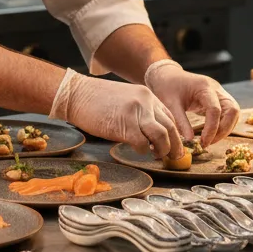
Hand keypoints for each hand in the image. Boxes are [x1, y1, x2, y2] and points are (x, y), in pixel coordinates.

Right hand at [49, 70, 180, 158]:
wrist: (76, 94)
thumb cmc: (96, 100)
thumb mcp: (125, 100)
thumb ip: (140, 113)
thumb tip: (150, 135)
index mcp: (147, 96)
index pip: (169, 116)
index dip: (174, 134)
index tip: (173, 145)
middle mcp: (145, 102)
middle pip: (170, 127)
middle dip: (175, 145)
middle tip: (174, 157)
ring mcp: (136, 113)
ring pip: (161, 136)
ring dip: (162, 150)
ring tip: (157, 156)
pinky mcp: (124, 125)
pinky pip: (142, 143)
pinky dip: (143, 151)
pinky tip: (138, 151)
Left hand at [144, 60, 239, 147]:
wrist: (168, 75)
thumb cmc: (167, 87)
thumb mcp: (170, 104)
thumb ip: (181, 122)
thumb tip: (190, 141)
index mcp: (204, 87)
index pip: (215, 109)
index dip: (211, 128)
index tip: (203, 142)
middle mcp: (216, 89)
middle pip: (232, 110)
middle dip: (224, 130)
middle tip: (208, 143)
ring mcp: (219, 94)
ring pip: (233, 113)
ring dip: (225, 129)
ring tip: (209, 141)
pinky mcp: (218, 100)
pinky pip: (228, 114)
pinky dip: (222, 126)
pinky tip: (210, 134)